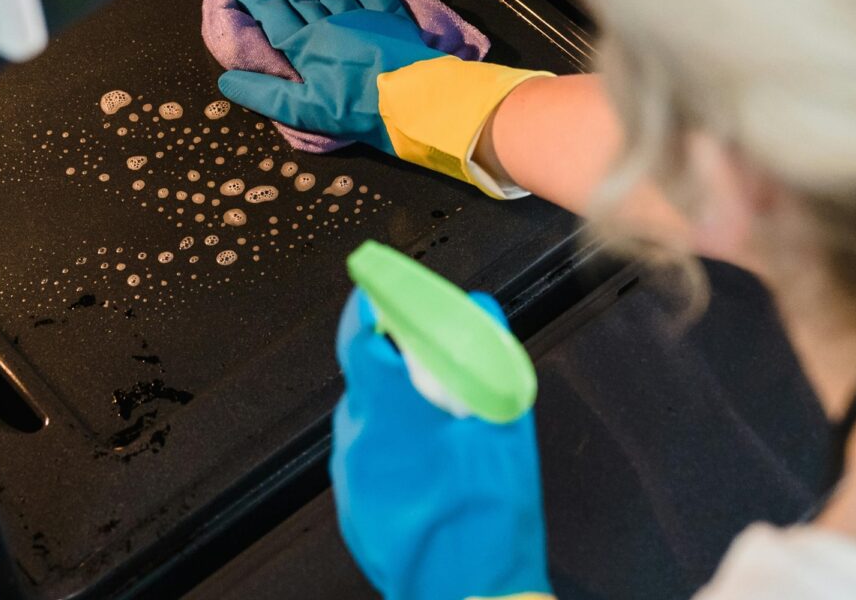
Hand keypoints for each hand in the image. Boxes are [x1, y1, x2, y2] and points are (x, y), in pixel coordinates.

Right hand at [217, 0, 445, 151]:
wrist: (411, 100)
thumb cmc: (355, 108)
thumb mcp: (303, 110)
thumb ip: (264, 94)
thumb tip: (226, 81)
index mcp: (305, 45)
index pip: (272, 15)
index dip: (255, 0)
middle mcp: (330, 22)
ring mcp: (362, 17)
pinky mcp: (390, 19)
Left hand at [331, 288, 553, 599]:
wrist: (468, 598)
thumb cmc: (490, 524)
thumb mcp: (506, 433)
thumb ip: (489, 361)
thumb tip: (480, 309)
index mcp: (393, 415)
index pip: (358, 340)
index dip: (364, 307)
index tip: (374, 287)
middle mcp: (359, 442)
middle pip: (363, 379)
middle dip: (390, 360)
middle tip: (423, 356)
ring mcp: (349, 476)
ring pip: (364, 417)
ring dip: (391, 406)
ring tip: (434, 420)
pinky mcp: (350, 504)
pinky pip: (363, 455)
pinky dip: (387, 445)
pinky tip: (422, 462)